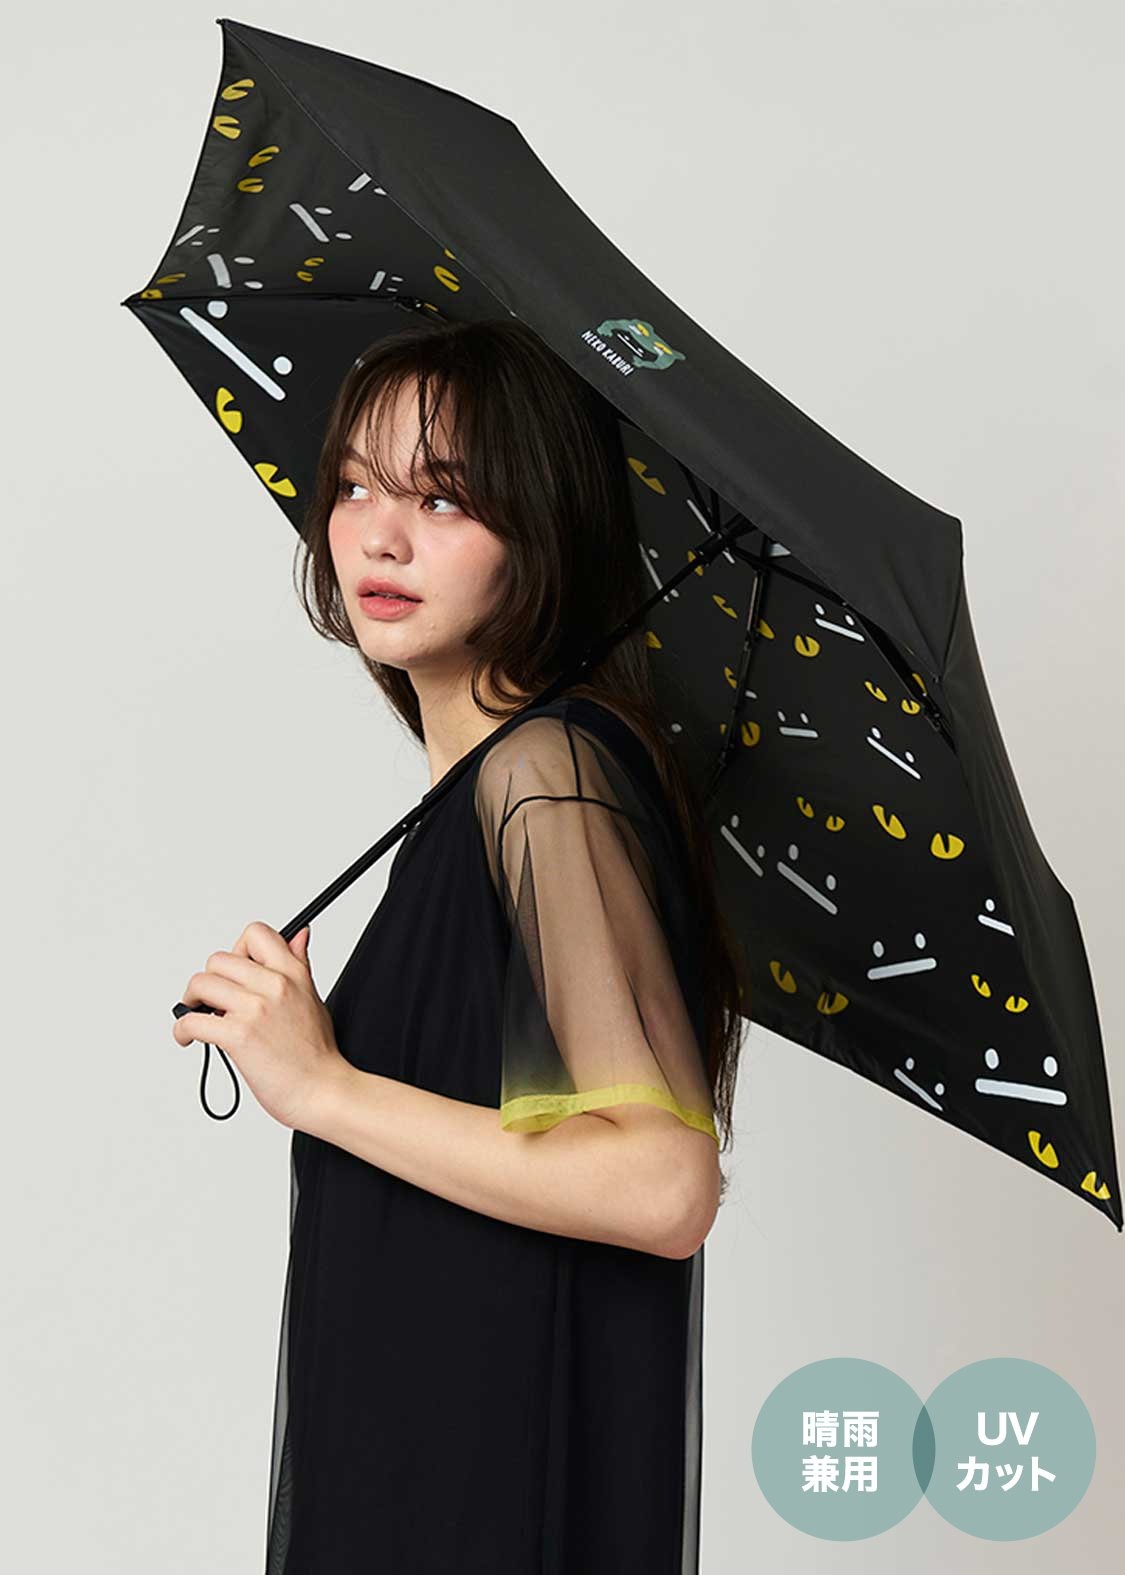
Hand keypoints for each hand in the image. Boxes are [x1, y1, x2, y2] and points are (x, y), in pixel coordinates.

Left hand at [172, 921, 350, 1130]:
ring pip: (200, 984)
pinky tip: (189, 1038)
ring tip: (200, 1019)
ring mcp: (255, 1009)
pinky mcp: (238, 1036)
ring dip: (191, 1002)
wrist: (323, 1090)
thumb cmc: (318, 1054)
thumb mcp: (313, 997)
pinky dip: (182, 1030)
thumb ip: (299, 965)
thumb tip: (299, 934)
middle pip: (218, 959)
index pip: (255, 934)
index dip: (238, 950)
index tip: (235, 972)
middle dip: (210, 981)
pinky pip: (192, 1020)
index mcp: (292, 973)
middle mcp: (274, 985)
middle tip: (212, 1002)